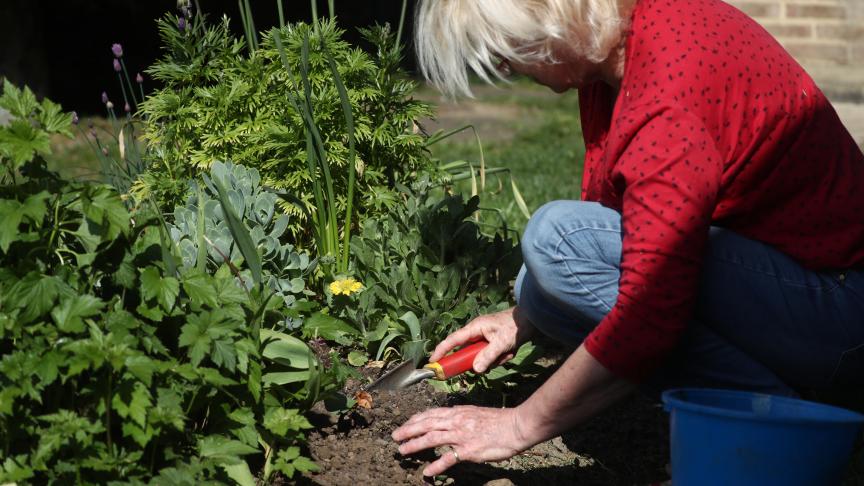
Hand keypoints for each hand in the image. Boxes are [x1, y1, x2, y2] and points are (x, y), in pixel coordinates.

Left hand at [392, 405, 531, 475]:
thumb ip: (460, 417)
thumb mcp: (476, 413)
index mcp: (458, 412)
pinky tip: (427, 472)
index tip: (405, 424)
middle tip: (394, 436)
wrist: (516, 426)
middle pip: (426, 424)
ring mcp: (462, 436)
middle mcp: (457, 421)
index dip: (416, 419)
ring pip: (432, 438)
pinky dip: (437, 466)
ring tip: (402, 451)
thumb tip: (448, 419)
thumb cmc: (499, 421)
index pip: (431, 413)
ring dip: (415, 445)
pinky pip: (449, 459)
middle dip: (408, 430)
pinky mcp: (469, 450)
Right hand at [430, 306, 533, 372]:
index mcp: (474, 328)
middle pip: (468, 353)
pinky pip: (490, 356)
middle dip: (480, 360)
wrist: (531, 320)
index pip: (452, 341)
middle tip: (492, 360)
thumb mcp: (502, 343)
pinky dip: (500, 357)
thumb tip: (474, 370)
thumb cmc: (515, 327)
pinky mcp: (492, 342)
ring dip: (494, 359)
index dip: (441, 351)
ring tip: (507, 352)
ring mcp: (484, 338)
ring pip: (481, 357)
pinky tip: (510, 351)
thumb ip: (488, 356)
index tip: (432, 362)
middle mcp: (476, 333)